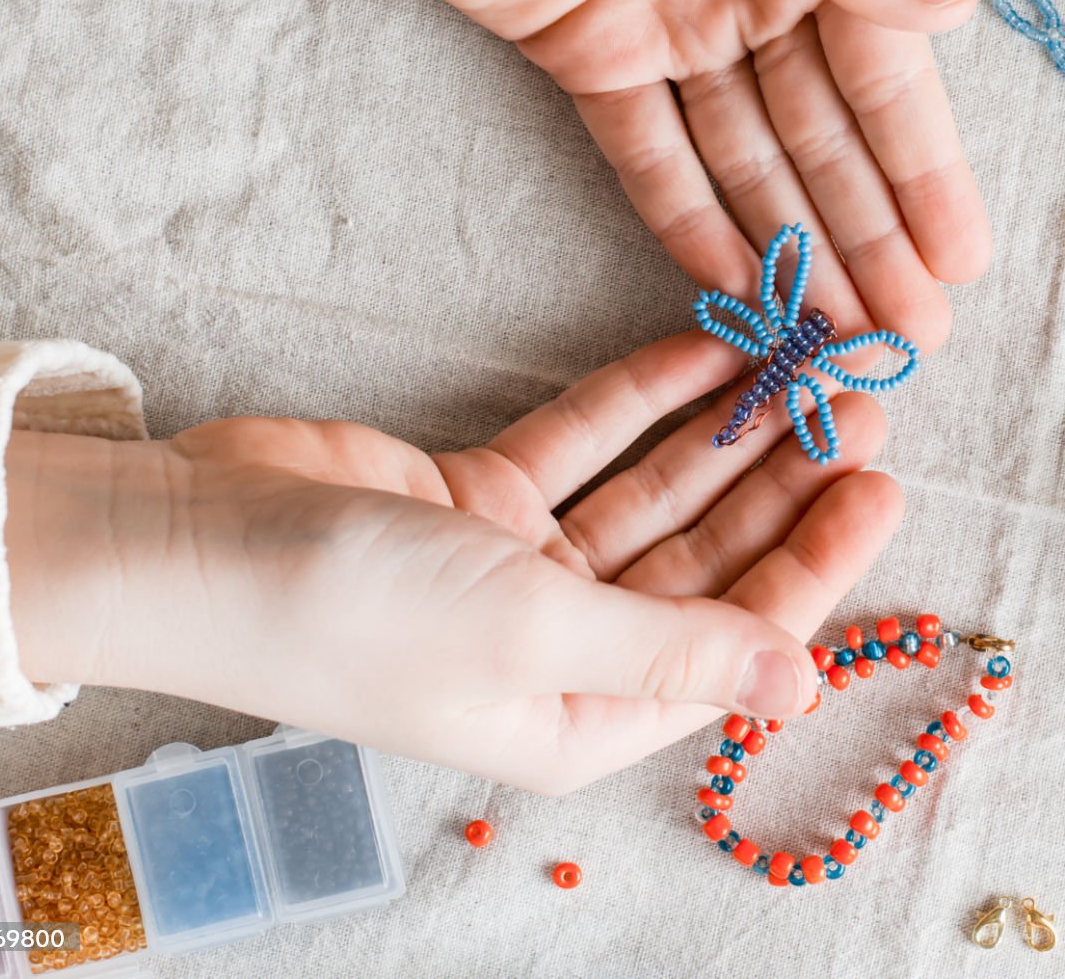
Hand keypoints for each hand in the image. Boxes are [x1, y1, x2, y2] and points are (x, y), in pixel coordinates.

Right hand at [3, 333, 900, 792]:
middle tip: (858, 402)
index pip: (737, 640)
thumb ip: (674, 645)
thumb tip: (802, 686)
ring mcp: (519, 571)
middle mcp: (562, 651)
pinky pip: (585, 445)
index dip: (816, 564)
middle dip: (782, 486)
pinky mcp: (476, 500)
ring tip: (803, 363)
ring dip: (725, 436)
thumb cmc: (351, 613)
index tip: (882, 483)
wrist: (182, 545)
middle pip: (707, 563)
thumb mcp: (533, 630)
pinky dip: (643, 400)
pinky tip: (709, 348)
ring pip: (656, 497)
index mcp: (584, 716)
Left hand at [105, 0, 991, 352]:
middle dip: (871, 233)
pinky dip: (694, 218)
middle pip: (825, 130)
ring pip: (750, 155)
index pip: (884, 68)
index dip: (923, 169)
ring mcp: (674, 22)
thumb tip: (959, 6)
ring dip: (795, 242)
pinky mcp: (595, 57)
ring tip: (838, 334)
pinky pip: (657, 155)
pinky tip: (736, 284)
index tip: (960, 259)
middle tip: (911, 333)